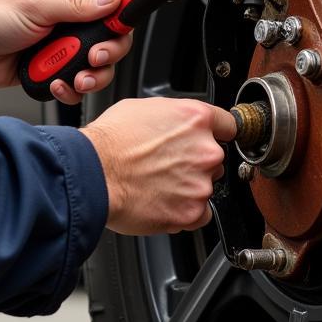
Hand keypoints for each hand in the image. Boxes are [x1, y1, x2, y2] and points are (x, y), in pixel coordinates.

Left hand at [0, 0, 133, 102]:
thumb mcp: (36, 4)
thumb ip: (78, 4)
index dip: (125, 5)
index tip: (127, 21)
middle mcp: (71, 17)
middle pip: (113, 34)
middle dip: (110, 49)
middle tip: (95, 56)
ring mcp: (64, 45)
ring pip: (99, 63)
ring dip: (93, 74)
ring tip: (77, 78)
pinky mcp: (55, 69)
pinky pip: (77, 82)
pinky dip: (72, 88)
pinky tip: (56, 84)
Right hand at [81, 98, 235, 234]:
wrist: (93, 172)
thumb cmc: (110, 140)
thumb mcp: (143, 108)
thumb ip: (173, 117)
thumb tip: (177, 123)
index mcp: (196, 119)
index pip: (229, 124)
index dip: (218, 132)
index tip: (214, 138)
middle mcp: (205, 150)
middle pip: (214, 157)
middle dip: (194, 161)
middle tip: (166, 162)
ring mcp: (200, 183)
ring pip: (204, 185)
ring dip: (187, 186)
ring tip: (156, 182)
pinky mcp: (192, 212)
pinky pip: (199, 213)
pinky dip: (184, 210)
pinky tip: (161, 200)